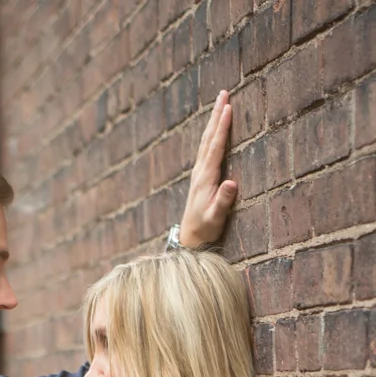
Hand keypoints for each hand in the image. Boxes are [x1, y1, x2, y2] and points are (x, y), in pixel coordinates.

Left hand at [180, 90, 236, 246]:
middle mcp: (200, 172)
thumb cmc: (205, 229)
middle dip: (216, 115)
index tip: (228, 107)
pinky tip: (213, 128)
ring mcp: (199, 174)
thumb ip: (223, 202)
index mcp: (205, 178)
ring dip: (213, 121)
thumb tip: (231, 183)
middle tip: (224, 93)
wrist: (189, 239)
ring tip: (221, 103)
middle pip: (209, 138)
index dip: (222, 127)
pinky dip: (211, 134)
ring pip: (206, 141)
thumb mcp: (216, 218)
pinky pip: (206, 149)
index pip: (215, 147)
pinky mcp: (200, 177)